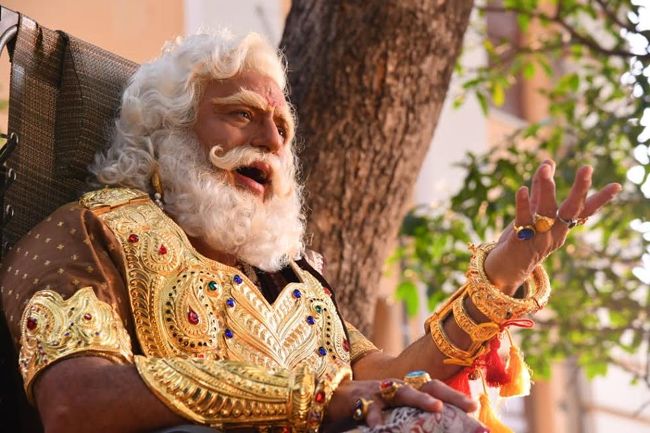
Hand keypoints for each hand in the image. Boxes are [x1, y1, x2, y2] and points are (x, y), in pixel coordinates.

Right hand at [322, 378, 476, 427]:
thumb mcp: (390, 412)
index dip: (452, 394)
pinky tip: (378, 425)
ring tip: (436, 408)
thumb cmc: (365, 407)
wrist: (331, 398)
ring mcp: (377, 390)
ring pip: (401, 391)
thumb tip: (435, 423)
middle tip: (467, 405)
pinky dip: (373, 415)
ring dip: (420, 398)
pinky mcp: (358, 398)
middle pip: (425, 385)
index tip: (474, 406)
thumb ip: (409, 416)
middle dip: (447, 394)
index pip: (432, 387)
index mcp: (404, 389)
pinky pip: (368, 406)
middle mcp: (394, 386)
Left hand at [484, 160, 621, 293]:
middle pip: (571, 210)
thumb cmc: (523, 238)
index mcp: (562, 226)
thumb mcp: (535, 211)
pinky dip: (522, 204)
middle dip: (579, 189)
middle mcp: (555, 232)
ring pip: (546, 212)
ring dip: (546, 189)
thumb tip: (549, 161)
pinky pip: (523, 220)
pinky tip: (522, 189)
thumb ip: (540, 188)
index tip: (617, 186)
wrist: (507, 270)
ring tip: (545, 169)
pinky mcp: (520, 240)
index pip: (585, 211)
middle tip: (586, 169)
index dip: (600, 199)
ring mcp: (539, 237)